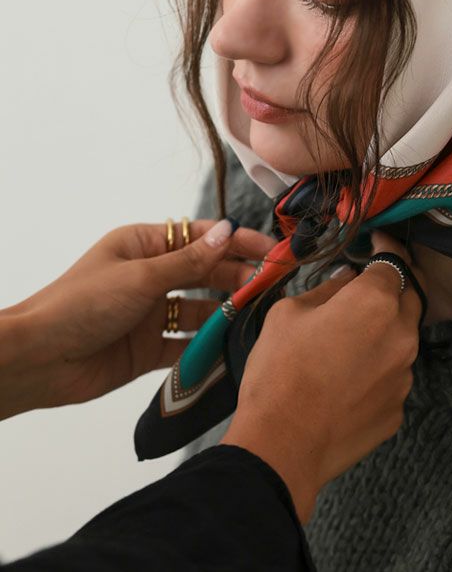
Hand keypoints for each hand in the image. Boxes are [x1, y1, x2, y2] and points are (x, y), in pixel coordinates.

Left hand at [0, 219, 276, 418]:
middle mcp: (150, 277)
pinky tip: (231, 346)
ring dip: (226, 311)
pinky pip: (187, 345)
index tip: (270, 250)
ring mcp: (151, 314)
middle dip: (238, 277)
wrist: (39, 360)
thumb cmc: (80, 304)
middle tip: (272, 284)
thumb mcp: (140, 277)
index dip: (237, 242)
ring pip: (200, 309)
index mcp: (144, 246)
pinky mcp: (149, 349)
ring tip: (256, 314)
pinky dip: (207, 347)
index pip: (200, 238)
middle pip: (205, 273)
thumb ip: (189, 262)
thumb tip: (228, 232)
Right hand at [221, 230, 421, 522]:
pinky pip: (393, 376)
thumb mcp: (289, 314)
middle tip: (368, 286)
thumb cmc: (279, 372)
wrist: (282, 446)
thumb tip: (346, 280)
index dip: (387, 247)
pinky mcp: (398, 409)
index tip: (380, 241)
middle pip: (410, 297)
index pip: (394, 262)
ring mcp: (404, 375)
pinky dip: (377, 368)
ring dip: (384, 330)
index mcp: (375, 302)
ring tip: (348, 340)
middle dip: (394, 286)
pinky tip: (347, 377)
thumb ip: (326, 290)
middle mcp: (401, 335)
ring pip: (403, 339)